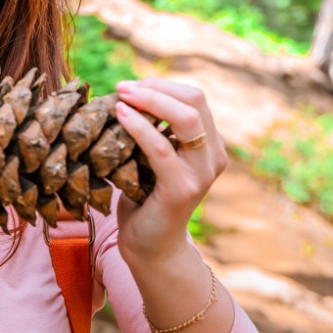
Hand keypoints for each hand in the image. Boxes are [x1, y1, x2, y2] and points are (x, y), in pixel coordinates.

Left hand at [111, 78, 226, 267]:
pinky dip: (139, 127)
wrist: (149, 246)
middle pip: (195, 101)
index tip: (130, 86)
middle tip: (122, 87)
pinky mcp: (181, 189)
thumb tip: (128, 93)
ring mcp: (201, 173)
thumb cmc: (144, 197)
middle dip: (155, 88)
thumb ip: (154, 130)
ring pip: (186, 119)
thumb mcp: (152, 157)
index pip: (194, 98)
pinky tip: (120, 116)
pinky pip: (160, 148)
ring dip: (149, 101)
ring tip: (120, 97)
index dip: (161, 85)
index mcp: (210, 144)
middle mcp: (213, 156)